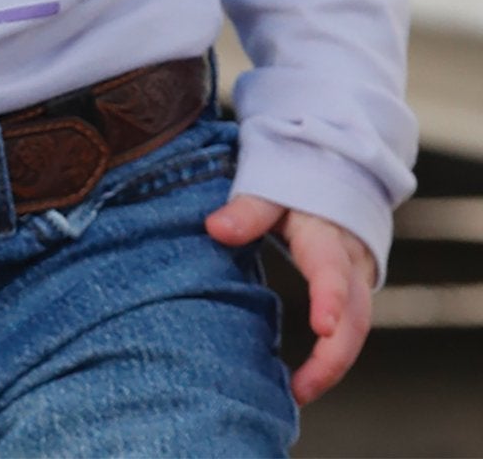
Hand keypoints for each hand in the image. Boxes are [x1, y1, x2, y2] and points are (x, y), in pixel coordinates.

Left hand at [206, 195, 375, 405]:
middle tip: (300, 389)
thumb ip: (248, 211)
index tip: (321, 328)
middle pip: (355, 316)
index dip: (329, 298)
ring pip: (357, 330)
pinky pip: (351, 332)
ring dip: (332, 366)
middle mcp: (351, 262)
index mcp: (328, 234)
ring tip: (297, 394)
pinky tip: (304, 381)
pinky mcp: (355, 295)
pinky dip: (332, 359)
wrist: (335, 178)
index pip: (332, 268)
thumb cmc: (297, 186)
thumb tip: (215, 229)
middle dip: (333, 356)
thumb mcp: (272, 189)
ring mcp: (358, 282)